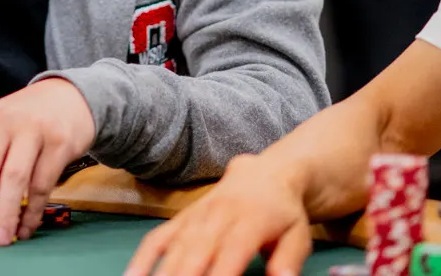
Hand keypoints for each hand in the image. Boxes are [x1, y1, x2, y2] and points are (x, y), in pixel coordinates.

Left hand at [0, 78, 94, 246]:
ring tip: (0, 238)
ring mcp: (32, 131)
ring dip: (5, 214)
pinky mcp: (59, 142)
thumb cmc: (24, 120)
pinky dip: (33, 210)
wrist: (67, 96)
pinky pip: (43, 183)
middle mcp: (2, 123)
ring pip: (13, 179)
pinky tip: (26, 226)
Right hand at [123, 154, 311, 275]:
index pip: (230, 254)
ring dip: (160, 273)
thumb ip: (288, 260)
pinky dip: (142, 258)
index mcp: (248, 221)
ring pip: (173, 248)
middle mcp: (216, 217)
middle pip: (195, 254)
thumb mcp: (298, 235)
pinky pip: (157, 238)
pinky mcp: (181, 219)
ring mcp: (194, 217)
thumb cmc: (282, 212)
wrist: (263, 174)